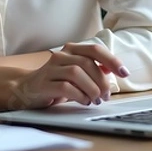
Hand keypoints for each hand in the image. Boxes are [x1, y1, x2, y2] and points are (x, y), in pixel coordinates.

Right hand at [6, 43, 129, 109]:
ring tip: (95, 100)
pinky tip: (83, 101)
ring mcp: (51, 68)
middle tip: (106, 95)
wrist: (27, 89)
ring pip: (77, 73)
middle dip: (102, 81)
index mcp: (71, 50)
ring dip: (91, 89)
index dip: (111, 60)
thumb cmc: (56, 81)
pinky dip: (79, 96)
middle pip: (88, 63)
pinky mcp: (45, 82)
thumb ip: (92, 68)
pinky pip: (66, 87)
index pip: (95, 49)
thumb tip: (112, 69)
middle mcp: (61, 55)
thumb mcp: (76, 72)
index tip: (124, 73)